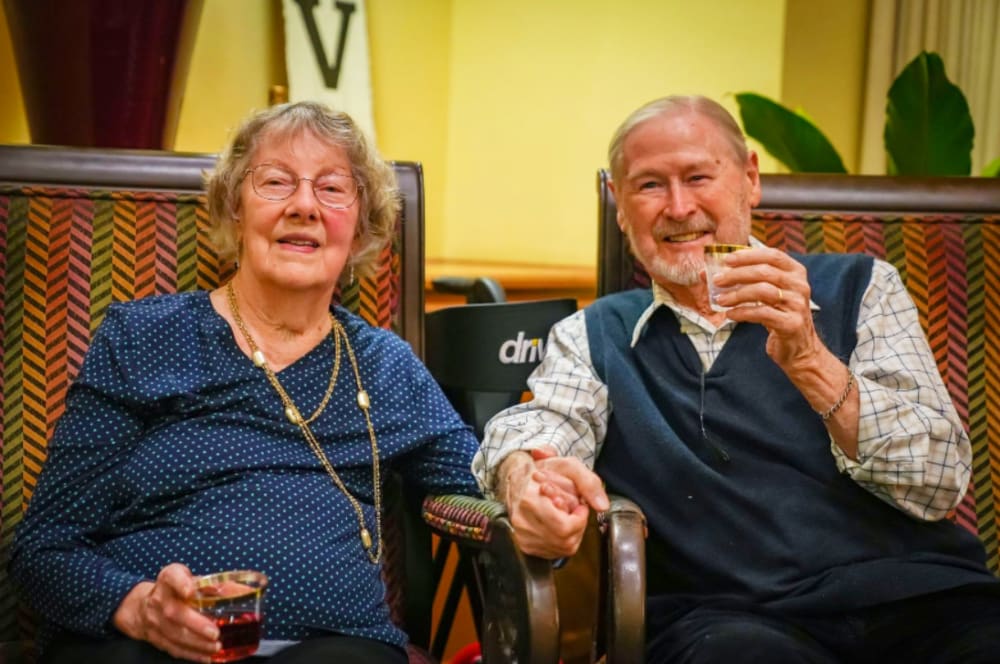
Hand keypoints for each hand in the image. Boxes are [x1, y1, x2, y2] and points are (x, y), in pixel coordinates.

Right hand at [112, 563, 219, 662]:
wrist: (142, 606)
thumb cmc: (174, 590)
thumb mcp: (190, 578)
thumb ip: (213, 583)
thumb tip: (242, 591)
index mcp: (168, 579)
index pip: (172, 577)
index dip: (181, 583)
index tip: (190, 590)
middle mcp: (159, 599)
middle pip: (174, 612)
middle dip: (195, 624)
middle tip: (215, 633)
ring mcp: (154, 620)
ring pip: (174, 634)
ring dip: (197, 643)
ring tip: (216, 646)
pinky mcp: (155, 638)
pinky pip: (173, 648)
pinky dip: (191, 654)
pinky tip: (207, 657)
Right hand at [498, 448, 608, 558]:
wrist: (518, 478)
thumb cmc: (542, 470)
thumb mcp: (569, 466)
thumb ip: (589, 483)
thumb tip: (602, 505)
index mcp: (530, 498)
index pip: (564, 526)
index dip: (580, 518)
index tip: (579, 506)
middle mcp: (522, 519)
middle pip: (565, 540)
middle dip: (578, 526)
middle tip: (574, 512)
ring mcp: (521, 534)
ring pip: (562, 548)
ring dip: (572, 533)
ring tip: (565, 516)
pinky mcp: (524, 544)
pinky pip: (554, 552)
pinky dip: (563, 540)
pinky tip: (558, 524)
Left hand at [713, 246, 824, 369]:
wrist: (798, 347)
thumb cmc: (776, 315)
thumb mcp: (764, 294)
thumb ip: (742, 280)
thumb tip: (706, 273)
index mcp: (795, 272)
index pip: (772, 255)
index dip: (748, 255)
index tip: (726, 260)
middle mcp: (800, 285)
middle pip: (764, 272)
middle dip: (737, 275)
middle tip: (717, 280)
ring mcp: (798, 304)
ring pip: (763, 291)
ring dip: (737, 294)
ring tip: (720, 300)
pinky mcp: (791, 323)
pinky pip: (762, 313)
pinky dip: (742, 312)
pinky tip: (730, 315)